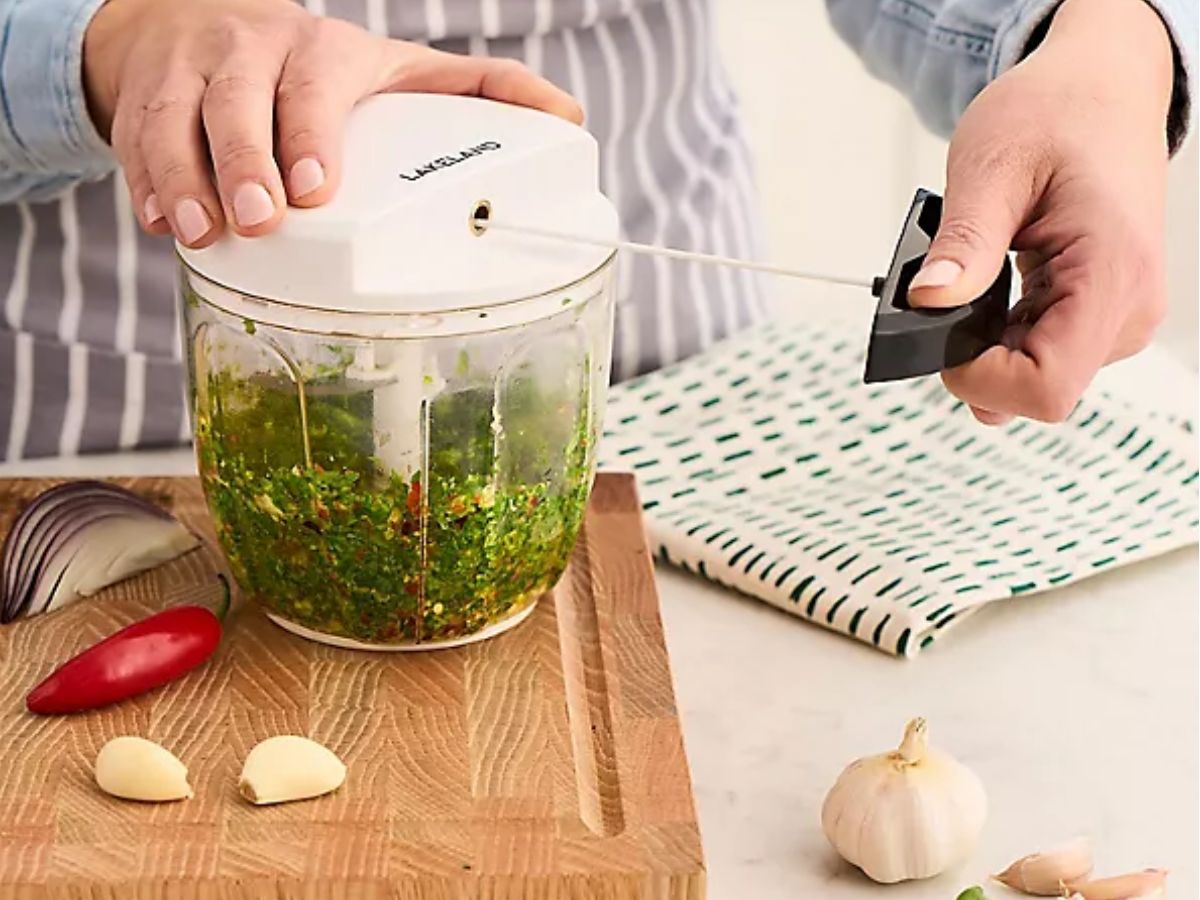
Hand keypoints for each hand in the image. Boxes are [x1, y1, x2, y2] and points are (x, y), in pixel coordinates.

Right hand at [82, 0, 581, 247]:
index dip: (308, 134)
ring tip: (199, 234)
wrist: (205, 22)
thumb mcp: (398, 71)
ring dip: (182, 179)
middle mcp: (248, 53)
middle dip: (245, 163)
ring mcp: (188, 75)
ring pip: (173, 122)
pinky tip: (160, 222)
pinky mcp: (142, 102)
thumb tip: (570, 119)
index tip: (316, 190)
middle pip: (236, 102)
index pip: (312, 86)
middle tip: (262, 222)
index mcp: (320, 52)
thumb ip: (481, 92)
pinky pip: (133, 141)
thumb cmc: (317, 67)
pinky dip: (143, 183)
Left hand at [906, 0, 1174, 424]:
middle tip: (949, 292)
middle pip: (1039, 390)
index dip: (980, 380)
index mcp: (1110, 272)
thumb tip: (926, 302)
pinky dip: (1000, 334)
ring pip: (1035, 377)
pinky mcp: (1101, 314)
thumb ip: (964, 243)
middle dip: (977, 359)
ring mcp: (1118, 315)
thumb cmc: (1056, 113)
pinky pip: (1040, 353)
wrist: (1100, 88)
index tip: (940, 335)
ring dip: (986, 345)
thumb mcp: (991, 166)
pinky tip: (988, 290)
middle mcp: (1127, 308)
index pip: (1046, 386)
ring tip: (976, 277)